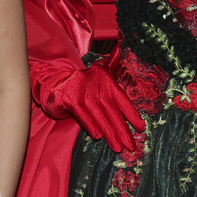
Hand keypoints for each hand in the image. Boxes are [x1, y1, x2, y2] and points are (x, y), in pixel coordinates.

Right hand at [30, 55, 144, 152]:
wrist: (56, 84)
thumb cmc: (83, 83)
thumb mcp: (99, 71)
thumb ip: (112, 64)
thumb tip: (120, 48)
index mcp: (108, 83)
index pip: (123, 101)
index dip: (132, 115)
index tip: (141, 128)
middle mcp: (98, 88)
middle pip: (113, 113)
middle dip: (123, 131)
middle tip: (131, 146)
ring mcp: (84, 94)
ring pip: (100, 117)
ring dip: (110, 134)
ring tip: (118, 147)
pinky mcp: (71, 100)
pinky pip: (83, 116)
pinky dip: (90, 125)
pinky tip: (98, 136)